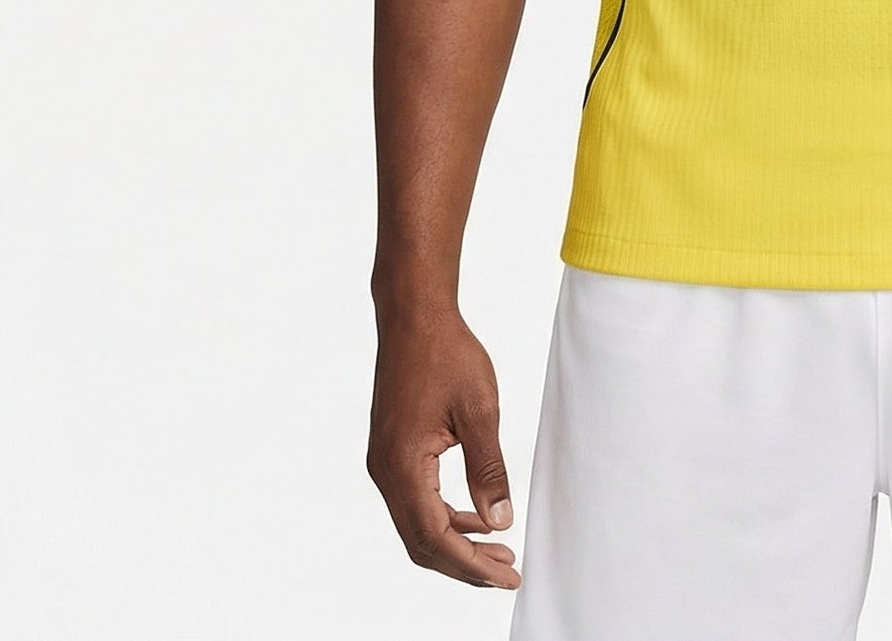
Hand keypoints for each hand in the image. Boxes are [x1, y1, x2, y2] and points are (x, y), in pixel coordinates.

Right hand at [366, 305, 521, 587]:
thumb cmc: (446, 353)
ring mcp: (384, 463)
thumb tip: (499, 521)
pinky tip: (476, 516)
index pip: (435, 536)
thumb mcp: (480, 410)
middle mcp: (385, 472)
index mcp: (403, 465)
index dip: (472, 564)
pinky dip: (444, 516)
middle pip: (421, 541)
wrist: (414, 316)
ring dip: (456, 541)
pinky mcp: (391, 452)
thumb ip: (488, 469)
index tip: (507, 575)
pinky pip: (415, 500)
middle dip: (464, 563)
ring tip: (499, 549)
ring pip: (416, 524)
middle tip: (507, 571)